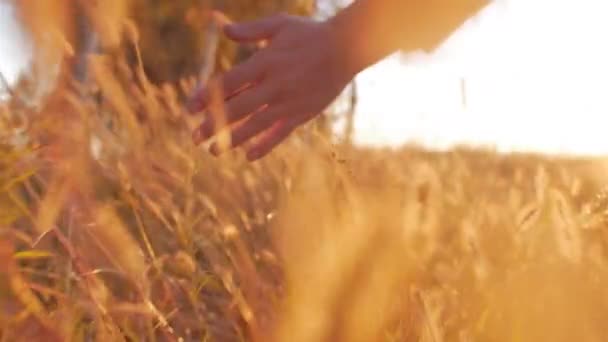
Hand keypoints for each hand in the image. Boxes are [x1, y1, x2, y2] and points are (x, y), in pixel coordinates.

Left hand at [187, 13, 355, 160]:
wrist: (346, 48)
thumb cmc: (310, 34)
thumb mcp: (279, 25)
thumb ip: (250, 30)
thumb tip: (222, 29)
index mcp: (264, 62)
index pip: (228, 83)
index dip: (206, 96)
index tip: (189, 109)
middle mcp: (274, 85)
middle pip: (237, 108)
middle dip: (213, 124)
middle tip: (194, 137)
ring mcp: (288, 102)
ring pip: (255, 125)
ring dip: (232, 139)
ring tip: (214, 151)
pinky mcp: (302, 114)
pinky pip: (280, 134)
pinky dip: (265, 146)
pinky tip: (249, 156)